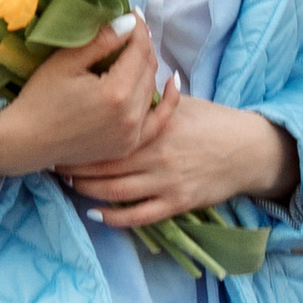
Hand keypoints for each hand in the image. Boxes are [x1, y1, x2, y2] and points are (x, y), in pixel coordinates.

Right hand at [0, 18, 162, 178]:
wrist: (28, 142)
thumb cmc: (40, 98)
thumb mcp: (65, 63)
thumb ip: (100, 41)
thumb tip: (129, 21)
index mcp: (115, 92)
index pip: (139, 50)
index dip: (138, 28)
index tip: (132, 13)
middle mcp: (130, 115)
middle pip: (149, 68)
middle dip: (142, 45)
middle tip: (131, 29)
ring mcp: (132, 134)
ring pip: (152, 90)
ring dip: (148, 67)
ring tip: (136, 50)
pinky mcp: (129, 145)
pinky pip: (158, 121)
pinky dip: (168, 101)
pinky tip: (171, 83)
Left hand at [61, 81, 297, 228]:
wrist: (248, 150)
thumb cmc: (213, 122)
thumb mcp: (182, 104)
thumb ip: (152, 101)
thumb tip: (125, 83)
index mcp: (156, 127)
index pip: (110, 132)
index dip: (83, 137)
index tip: (62, 136)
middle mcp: (157, 155)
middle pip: (106, 163)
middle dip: (76, 165)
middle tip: (54, 163)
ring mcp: (166, 181)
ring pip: (116, 191)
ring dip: (88, 190)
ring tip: (69, 185)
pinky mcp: (177, 203)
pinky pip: (139, 216)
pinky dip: (114, 218)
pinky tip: (95, 214)